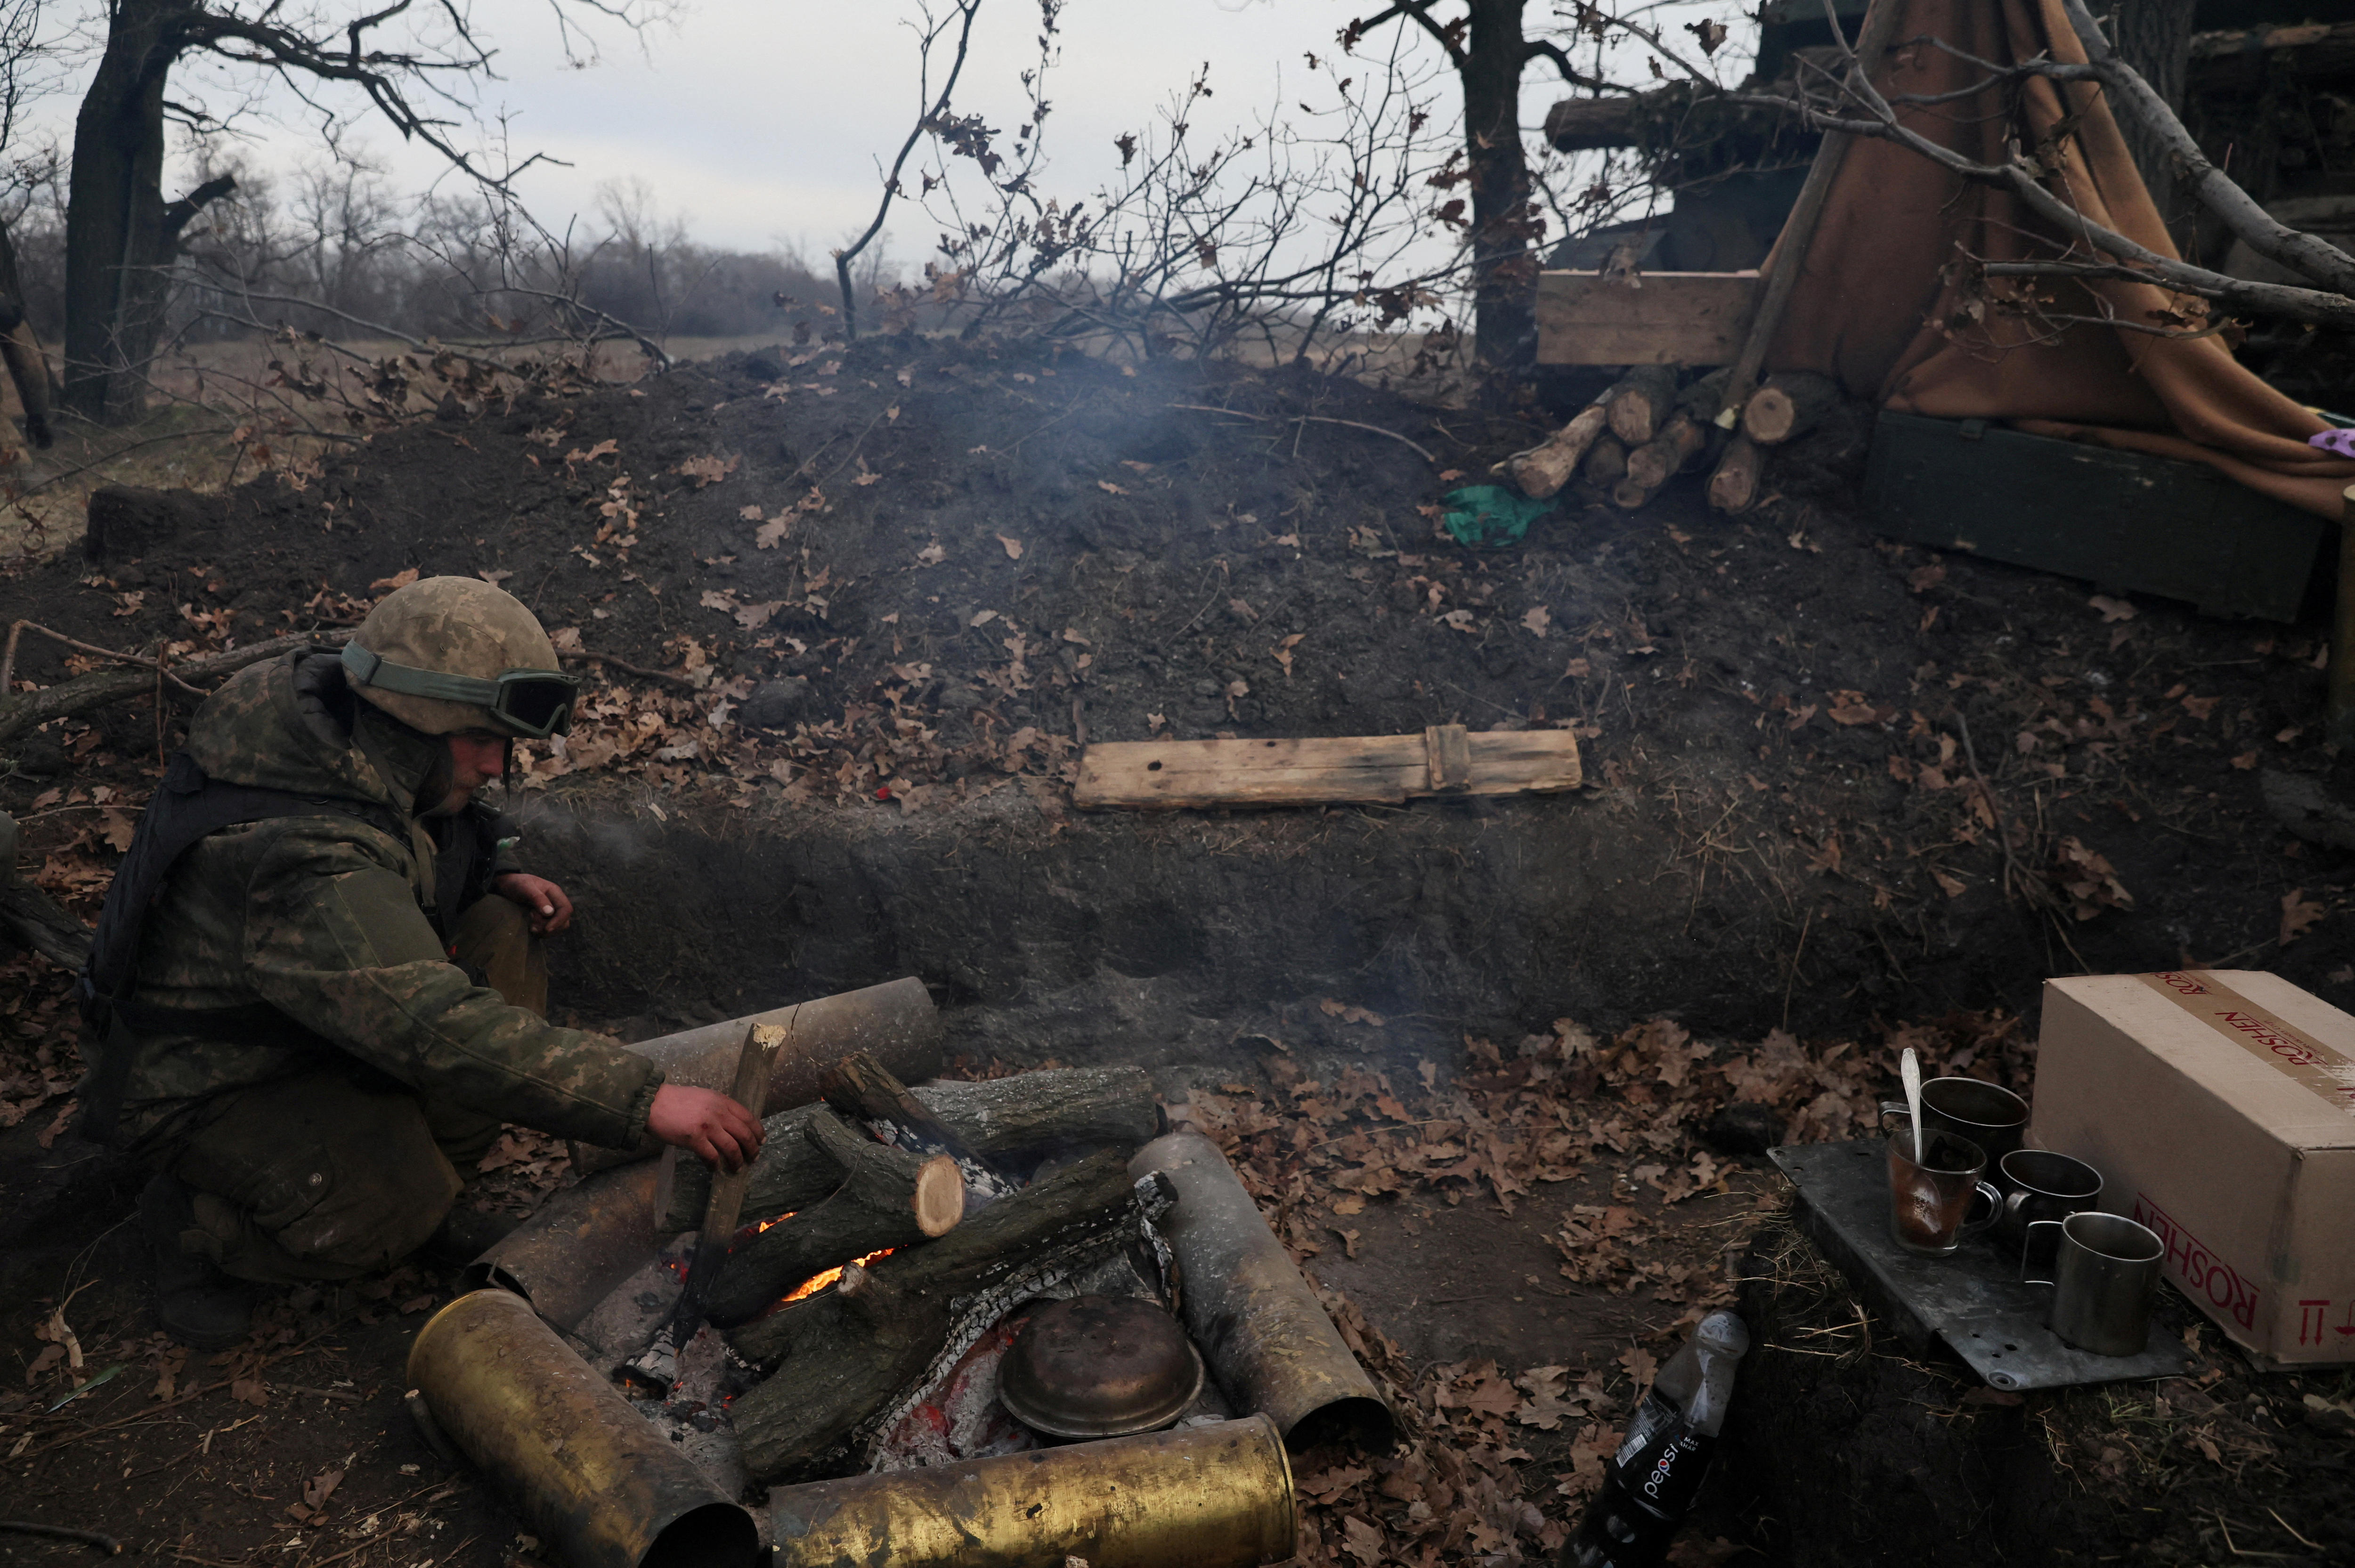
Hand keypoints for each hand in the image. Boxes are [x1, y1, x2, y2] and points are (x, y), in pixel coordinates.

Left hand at [493, 872, 573, 933]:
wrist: (508, 885)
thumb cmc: (516, 884)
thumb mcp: (525, 888)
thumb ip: (537, 898)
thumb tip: (549, 912)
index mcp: (555, 893)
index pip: (566, 909)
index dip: (559, 921)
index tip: (546, 929)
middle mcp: (556, 902)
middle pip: (564, 921)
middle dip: (549, 927)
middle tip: (532, 926)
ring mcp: (551, 911)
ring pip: (557, 928)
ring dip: (544, 931)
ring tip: (530, 927)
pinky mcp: (544, 918)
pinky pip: (549, 930)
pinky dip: (541, 932)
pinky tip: (531, 928)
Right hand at [646, 1084, 764, 1172]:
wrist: (652, 1103)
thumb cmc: (676, 1100)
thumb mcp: (704, 1096)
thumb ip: (718, 1107)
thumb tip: (731, 1124)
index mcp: (722, 1100)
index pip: (748, 1117)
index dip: (758, 1131)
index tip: (762, 1141)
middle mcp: (718, 1112)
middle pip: (744, 1134)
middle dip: (752, 1149)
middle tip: (754, 1158)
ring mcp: (707, 1126)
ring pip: (732, 1148)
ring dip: (737, 1161)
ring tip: (738, 1168)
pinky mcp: (694, 1139)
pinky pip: (712, 1156)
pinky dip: (716, 1165)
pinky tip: (715, 1169)